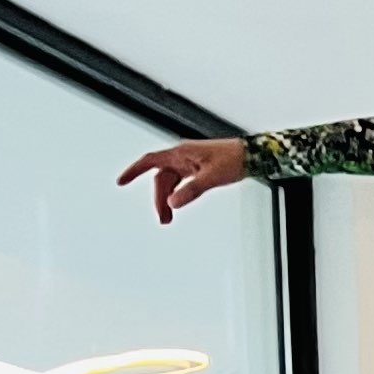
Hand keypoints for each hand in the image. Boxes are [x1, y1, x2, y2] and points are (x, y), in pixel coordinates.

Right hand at [118, 136, 248, 224]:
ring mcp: (190, 163)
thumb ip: (191, 191)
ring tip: (169, 219)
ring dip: (169, 200)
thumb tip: (172, 203)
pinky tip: (178, 205)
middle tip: (164, 220)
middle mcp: (182, 156)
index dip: (134, 171)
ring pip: (171, 183)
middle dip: (159, 199)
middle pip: (161, 179)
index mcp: (181, 153)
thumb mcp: (211, 178)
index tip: (121, 182)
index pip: (150, 161)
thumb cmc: (233, 159)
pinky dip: (179, 195)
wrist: (252, 155)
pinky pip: (181, 183)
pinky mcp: (198, 169)